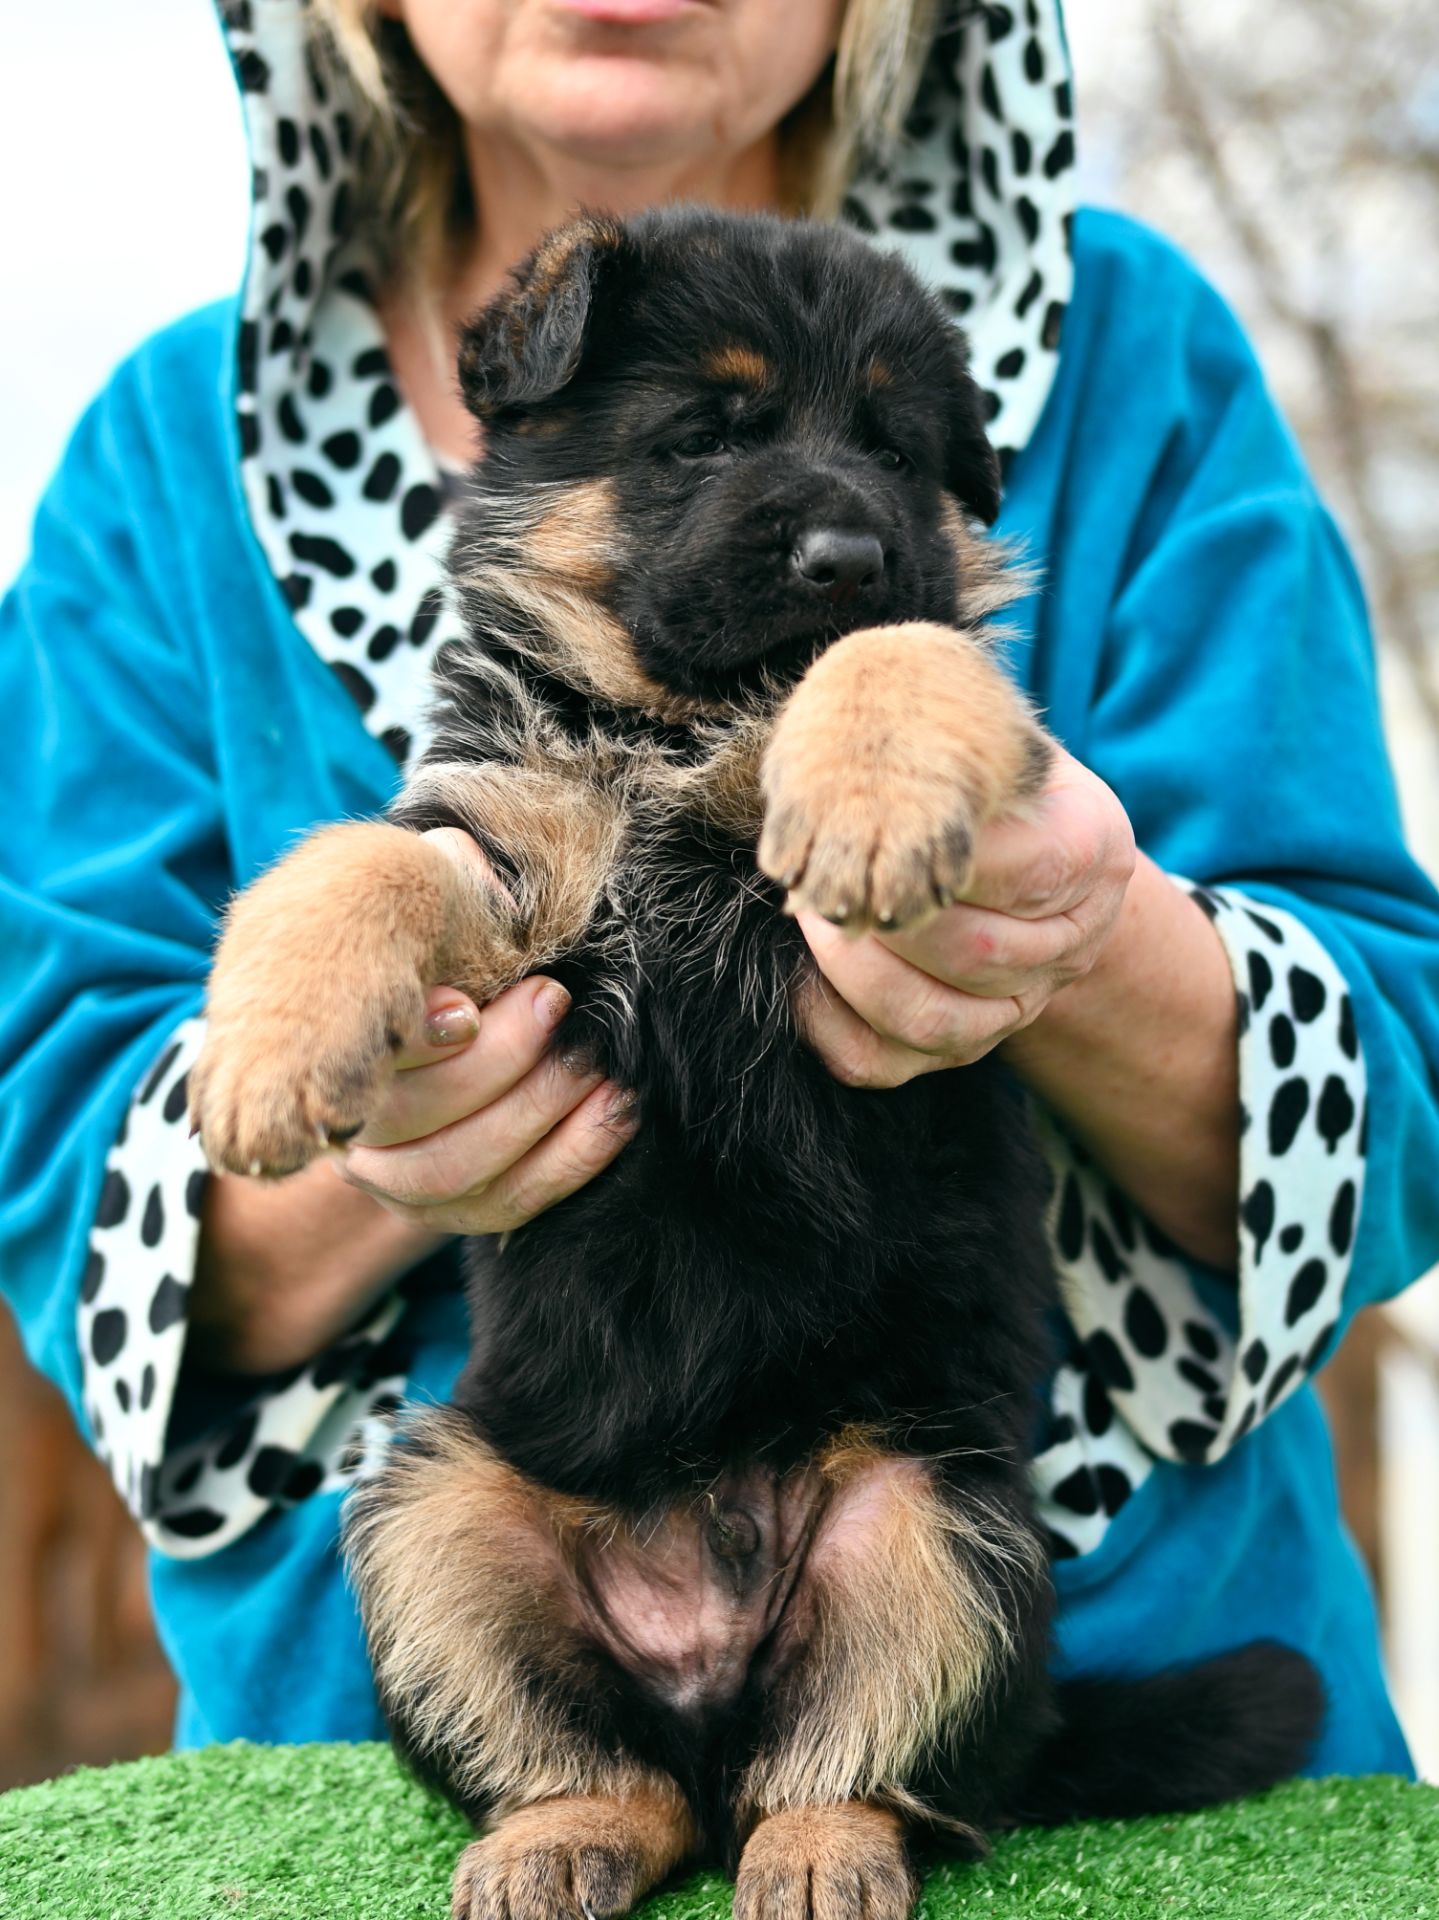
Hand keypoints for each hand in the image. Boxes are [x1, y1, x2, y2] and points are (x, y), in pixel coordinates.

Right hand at [191, 831, 636, 1372]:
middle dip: (495, 1066)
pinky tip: (619, 1108)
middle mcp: (348, 1120)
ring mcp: (396, 1177)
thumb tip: (474, 868)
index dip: (410, 1042)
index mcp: (330, 1042)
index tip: (464, 1008)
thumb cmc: (444, 934)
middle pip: (409, 1122)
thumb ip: (443, 875)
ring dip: (539, 1116)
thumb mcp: (432, 890)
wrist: (459, 996)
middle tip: (554, 1003)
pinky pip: (509, 1203)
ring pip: (455, 1175)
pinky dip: (572, 1158)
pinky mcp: (454, 1210)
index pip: (353, 1055)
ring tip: (596, 1062)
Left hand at [796, 749, 1135, 1087]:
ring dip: (854, 971)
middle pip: (973, 951)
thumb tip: (880, 752)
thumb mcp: (993, 740)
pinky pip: (888, 1064)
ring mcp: (1020, 1003)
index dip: (937, 850)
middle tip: (823, 874)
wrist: (1022, 841)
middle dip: (882, 914)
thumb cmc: (985, 779)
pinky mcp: (962, 1046)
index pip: (1024, 867)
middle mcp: (1070, 941)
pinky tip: (802, 982)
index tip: (873, 817)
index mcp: (1092, 850)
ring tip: (814, 915)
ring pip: (930, 1017)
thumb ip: (957, 748)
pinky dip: (833, 1029)